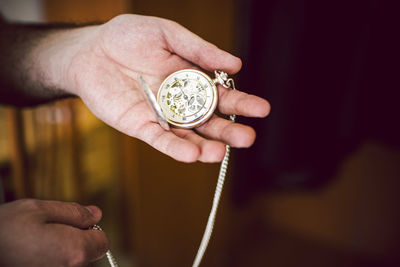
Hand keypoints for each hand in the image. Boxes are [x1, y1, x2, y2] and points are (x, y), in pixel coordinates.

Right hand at [0, 199, 108, 266]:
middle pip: (87, 256)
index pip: (102, 242)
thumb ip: (72, 212)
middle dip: (74, 243)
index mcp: (74, 250)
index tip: (73, 226)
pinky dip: (49, 263)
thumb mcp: (37, 209)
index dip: (89, 230)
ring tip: (33, 248)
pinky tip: (30, 258)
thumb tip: (96, 214)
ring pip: (72, 265)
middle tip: (46, 236)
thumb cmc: (2, 231)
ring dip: (60, 255)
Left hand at [61, 14, 270, 161]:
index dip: (242, 103)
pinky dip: (176, 148)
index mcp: (192, 80)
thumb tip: (236, 64)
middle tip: (247, 138)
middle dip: (228, 131)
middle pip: (210, 122)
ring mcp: (162, 117)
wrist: (90, 50)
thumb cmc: (128, 37)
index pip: (222, 95)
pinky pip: (161, 140)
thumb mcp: (168, 34)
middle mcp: (181, 103)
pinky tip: (192, 155)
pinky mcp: (141, 126)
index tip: (262, 109)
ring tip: (219, 153)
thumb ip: (200, 50)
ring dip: (205, 147)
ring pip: (188, 137)